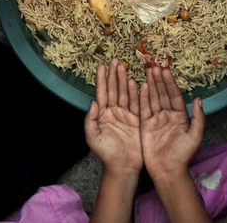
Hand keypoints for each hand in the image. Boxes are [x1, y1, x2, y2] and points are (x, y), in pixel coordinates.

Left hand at [85, 59, 142, 175]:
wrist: (123, 166)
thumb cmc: (106, 153)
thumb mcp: (93, 137)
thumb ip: (90, 120)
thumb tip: (92, 102)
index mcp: (102, 114)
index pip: (101, 93)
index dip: (101, 79)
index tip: (101, 66)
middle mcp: (113, 111)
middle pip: (113, 89)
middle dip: (113, 75)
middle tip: (115, 60)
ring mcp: (126, 114)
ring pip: (124, 93)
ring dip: (123, 80)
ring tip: (124, 66)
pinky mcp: (137, 119)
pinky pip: (136, 103)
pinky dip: (135, 92)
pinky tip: (135, 82)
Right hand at [140, 66, 203, 180]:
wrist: (167, 170)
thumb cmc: (182, 154)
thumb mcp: (194, 136)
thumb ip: (198, 118)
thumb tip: (199, 99)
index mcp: (180, 116)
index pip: (174, 95)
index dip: (170, 83)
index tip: (166, 71)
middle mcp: (167, 115)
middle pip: (163, 94)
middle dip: (159, 80)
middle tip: (154, 66)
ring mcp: (156, 119)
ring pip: (153, 98)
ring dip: (151, 84)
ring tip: (148, 71)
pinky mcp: (145, 124)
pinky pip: (144, 108)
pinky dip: (143, 97)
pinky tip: (142, 86)